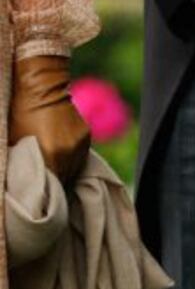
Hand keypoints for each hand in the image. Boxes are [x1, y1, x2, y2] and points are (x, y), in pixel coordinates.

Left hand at [8, 54, 90, 187]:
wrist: (42, 84)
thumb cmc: (20, 111)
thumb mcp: (14, 139)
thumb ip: (21, 162)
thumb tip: (20, 180)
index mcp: (51, 154)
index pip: (52, 187)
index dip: (46, 197)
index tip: (40, 204)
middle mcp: (69, 152)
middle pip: (65, 180)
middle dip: (56, 188)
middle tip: (45, 195)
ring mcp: (80, 144)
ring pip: (74, 169)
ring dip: (64, 174)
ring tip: (53, 178)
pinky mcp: (86, 136)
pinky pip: (78, 156)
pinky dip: (69, 159)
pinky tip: (59, 158)